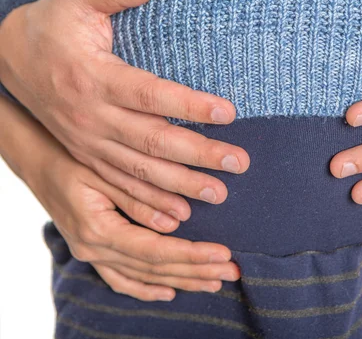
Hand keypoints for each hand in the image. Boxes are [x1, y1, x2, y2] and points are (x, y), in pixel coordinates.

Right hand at [0, 0, 249, 227]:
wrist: (11, 57)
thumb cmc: (54, 23)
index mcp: (94, 77)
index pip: (149, 94)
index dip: (189, 105)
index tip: (230, 112)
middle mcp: (92, 116)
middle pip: (152, 140)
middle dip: (198, 154)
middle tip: (240, 163)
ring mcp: (88, 142)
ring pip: (140, 171)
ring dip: (181, 185)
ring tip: (221, 194)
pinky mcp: (88, 156)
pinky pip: (120, 186)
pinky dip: (149, 203)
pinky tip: (179, 215)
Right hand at [0, 97, 239, 301]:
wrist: (39, 161)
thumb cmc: (72, 159)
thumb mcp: (104, 172)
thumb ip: (138, 197)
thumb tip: (176, 221)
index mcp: (98, 231)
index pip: (156, 252)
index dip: (192, 255)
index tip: (224, 253)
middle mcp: (94, 250)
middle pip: (155, 269)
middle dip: (197, 270)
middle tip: (232, 270)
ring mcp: (92, 256)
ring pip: (144, 277)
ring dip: (182, 280)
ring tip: (214, 281)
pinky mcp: (93, 253)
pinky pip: (123, 280)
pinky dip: (147, 288)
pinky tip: (169, 292)